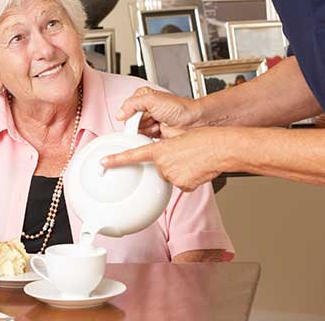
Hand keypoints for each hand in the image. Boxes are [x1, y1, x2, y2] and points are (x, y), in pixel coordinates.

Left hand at [100, 127, 225, 191]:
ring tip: (194, 161)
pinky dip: (189, 179)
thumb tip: (167, 156)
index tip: (103, 163)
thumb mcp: (179, 138)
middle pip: (159, 168)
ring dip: (180, 171)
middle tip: (184, 156)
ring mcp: (172, 176)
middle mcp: (163, 164)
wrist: (220, 148)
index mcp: (159, 150)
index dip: (116, 160)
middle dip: (169, 164)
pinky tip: (197, 171)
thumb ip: (167, 147)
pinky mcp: (183, 185)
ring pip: (171, 177)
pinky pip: (182, 184)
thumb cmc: (204, 139)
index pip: (132, 156)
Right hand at [116, 87, 202, 137]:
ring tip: (156, 126)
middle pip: (131, 121)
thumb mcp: (152, 99)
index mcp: (143, 98)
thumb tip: (120, 114)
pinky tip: (157, 132)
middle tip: (149, 121)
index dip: (130, 114)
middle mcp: (146, 110)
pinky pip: (144, 139)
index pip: (127, 109)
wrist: (194, 121)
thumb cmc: (179, 107)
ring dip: (145, 130)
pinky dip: (149, 137)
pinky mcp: (155, 134)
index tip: (135, 117)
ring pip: (137, 131)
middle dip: (139, 123)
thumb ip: (132, 104)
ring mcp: (150, 122)